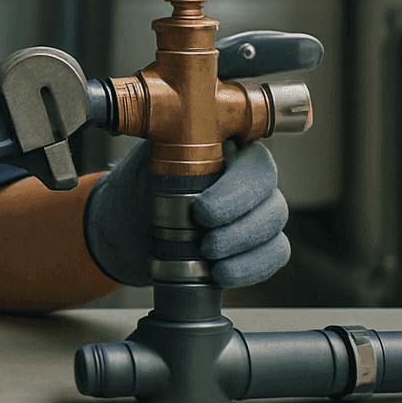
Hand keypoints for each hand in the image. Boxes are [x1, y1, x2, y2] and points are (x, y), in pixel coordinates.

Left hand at [83, 139, 289, 288]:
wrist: (127, 229)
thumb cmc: (137, 190)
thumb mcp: (143, 165)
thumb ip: (163, 148)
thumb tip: (170, 129)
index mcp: (227, 148)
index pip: (254, 164)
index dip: (237, 191)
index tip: (202, 213)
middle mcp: (248, 175)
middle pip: (270, 197)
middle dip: (240, 226)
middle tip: (206, 244)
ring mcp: (258, 208)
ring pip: (274, 225)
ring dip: (244, 249)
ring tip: (210, 260)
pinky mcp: (258, 242)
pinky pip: (274, 254)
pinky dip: (252, 268)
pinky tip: (223, 273)